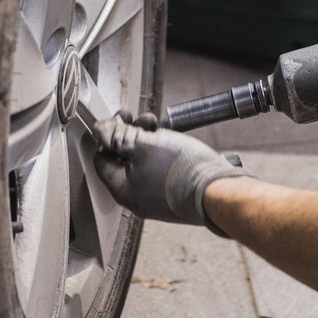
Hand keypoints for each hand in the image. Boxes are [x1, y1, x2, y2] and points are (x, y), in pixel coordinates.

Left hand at [93, 113, 253, 234]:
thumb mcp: (143, 144)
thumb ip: (117, 136)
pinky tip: (171, 142)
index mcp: (121, 188)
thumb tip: (100, 130)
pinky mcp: (172, 195)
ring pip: (142, 163)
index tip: (120, 119)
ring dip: (147, 141)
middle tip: (140, 120)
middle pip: (122, 159)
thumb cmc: (181, 171)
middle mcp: (135, 198)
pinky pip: (158, 171)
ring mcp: (154, 198)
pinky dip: (161, 154)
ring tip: (159, 128)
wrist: (217, 191)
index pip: (101, 157)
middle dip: (130, 134)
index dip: (108, 134)